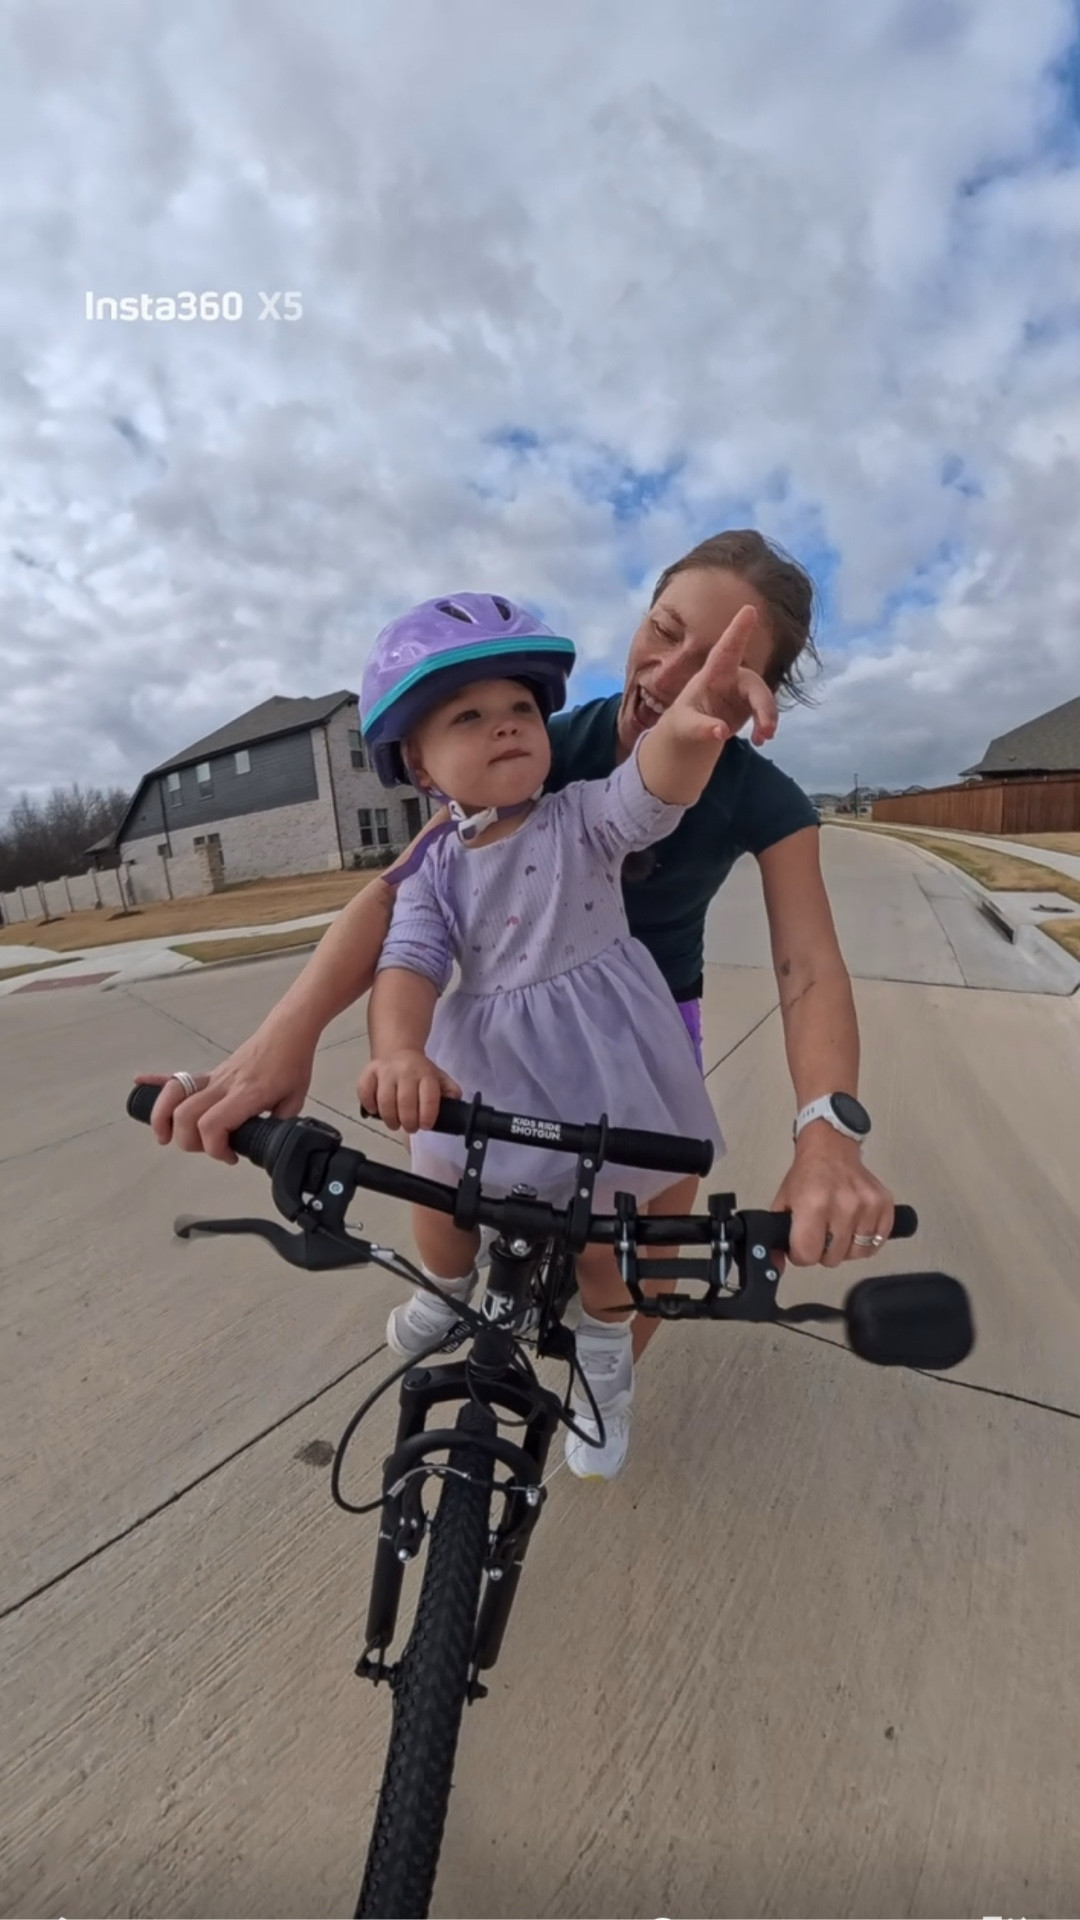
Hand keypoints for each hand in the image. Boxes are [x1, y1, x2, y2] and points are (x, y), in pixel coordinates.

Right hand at [134, 1022, 315, 1163]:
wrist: (287, 1032)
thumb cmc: (292, 1063)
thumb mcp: (294, 1102)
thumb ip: (278, 1126)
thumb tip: (264, 1144)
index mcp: (246, 1094)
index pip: (212, 1125)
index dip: (214, 1149)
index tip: (230, 1156)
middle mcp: (224, 1085)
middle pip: (185, 1114)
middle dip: (187, 1141)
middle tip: (206, 1149)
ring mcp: (214, 1077)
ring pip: (174, 1093)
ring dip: (161, 1117)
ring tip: (163, 1136)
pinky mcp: (210, 1073)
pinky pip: (178, 1076)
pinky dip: (155, 1081)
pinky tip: (139, 1083)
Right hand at [358, 1050, 461, 1132]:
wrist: (399, 1050)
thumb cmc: (419, 1071)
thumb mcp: (439, 1078)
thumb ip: (449, 1090)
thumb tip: (455, 1100)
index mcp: (426, 1073)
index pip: (428, 1097)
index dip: (427, 1115)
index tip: (425, 1126)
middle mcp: (405, 1070)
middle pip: (405, 1102)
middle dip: (408, 1121)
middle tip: (410, 1128)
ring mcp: (386, 1070)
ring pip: (384, 1100)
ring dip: (389, 1118)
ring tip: (395, 1124)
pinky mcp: (369, 1071)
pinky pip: (364, 1090)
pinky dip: (368, 1104)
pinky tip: (375, 1111)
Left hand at [667, 606, 778, 749]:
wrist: (691, 732)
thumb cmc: (683, 721)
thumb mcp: (684, 726)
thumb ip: (701, 728)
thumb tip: (721, 732)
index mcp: (712, 674)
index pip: (726, 649)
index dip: (738, 630)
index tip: (749, 609)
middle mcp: (731, 678)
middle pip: (754, 684)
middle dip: (764, 704)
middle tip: (767, 729)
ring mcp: (743, 691)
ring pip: (764, 699)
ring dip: (767, 718)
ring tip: (762, 738)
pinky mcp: (750, 705)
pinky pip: (765, 713)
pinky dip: (765, 727)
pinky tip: (759, 740)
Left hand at [769, 1131, 895, 1269]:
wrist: (831, 1149)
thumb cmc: (807, 1176)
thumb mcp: (783, 1202)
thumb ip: (778, 1235)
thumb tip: (775, 1266)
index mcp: (813, 1204)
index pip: (808, 1254)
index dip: (801, 1255)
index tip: (801, 1245)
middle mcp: (843, 1205)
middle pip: (833, 1258)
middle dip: (822, 1251)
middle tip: (820, 1233)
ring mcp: (867, 1205)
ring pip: (857, 1253)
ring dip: (845, 1248)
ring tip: (837, 1230)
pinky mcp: (884, 1204)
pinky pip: (877, 1242)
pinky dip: (865, 1242)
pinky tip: (854, 1229)